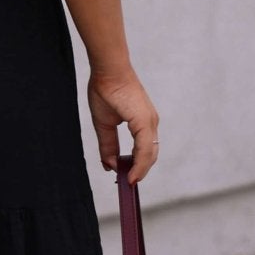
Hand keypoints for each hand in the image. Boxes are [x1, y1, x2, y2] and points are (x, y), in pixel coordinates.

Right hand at [86, 67, 158, 183]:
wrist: (107, 71)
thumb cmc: (105, 90)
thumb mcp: (104, 124)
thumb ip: (108, 145)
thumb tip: (110, 165)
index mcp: (142, 122)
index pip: (143, 150)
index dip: (136, 166)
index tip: (125, 177)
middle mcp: (150, 123)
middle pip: (149, 155)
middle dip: (138, 172)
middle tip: (126, 183)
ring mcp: (149, 122)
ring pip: (149, 154)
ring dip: (139, 171)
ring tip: (128, 182)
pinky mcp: (145, 121)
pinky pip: (144, 148)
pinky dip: (139, 164)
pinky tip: (131, 173)